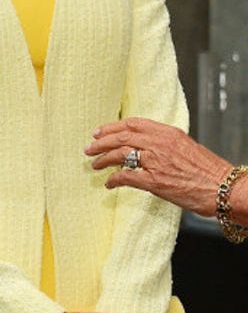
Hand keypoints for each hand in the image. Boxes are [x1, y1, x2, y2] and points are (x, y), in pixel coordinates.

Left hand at [86, 117, 230, 215]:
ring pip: (119, 154)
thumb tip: (142, 143)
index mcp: (167, 132)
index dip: (112, 127)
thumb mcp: (184, 145)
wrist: (223, 188)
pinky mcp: (155, 181)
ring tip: (94, 165)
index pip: (132, 123)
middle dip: (101, 142)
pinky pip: (126, 177)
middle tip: (88, 148)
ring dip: (103, 159)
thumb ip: (162, 142)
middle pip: (121, 137)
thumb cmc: (207, 170)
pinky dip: (114, 179)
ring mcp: (155, 162)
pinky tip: (109, 183)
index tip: (98, 131)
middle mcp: (159, 144)